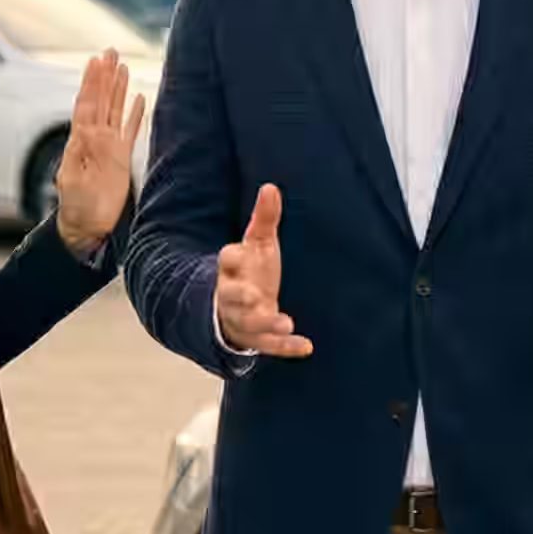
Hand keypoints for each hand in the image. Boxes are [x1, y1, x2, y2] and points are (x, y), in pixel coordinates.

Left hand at [53, 50, 147, 254]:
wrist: (87, 228)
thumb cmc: (78, 209)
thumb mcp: (75, 181)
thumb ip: (83, 156)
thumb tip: (91, 131)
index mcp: (81, 143)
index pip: (87, 105)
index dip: (92, 83)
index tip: (96, 61)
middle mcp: (95, 141)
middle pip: (101, 101)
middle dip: (104, 77)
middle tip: (109, 52)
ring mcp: (109, 148)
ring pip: (114, 111)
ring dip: (117, 88)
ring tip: (121, 66)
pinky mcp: (121, 159)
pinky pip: (129, 130)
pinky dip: (134, 114)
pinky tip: (138, 99)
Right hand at [216, 183, 313, 358]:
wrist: (239, 306)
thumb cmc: (250, 270)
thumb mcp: (258, 243)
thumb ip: (264, 218)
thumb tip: (271, 187)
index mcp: (231, 269)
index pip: (226, 260)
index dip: (232, 258)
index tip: (239, 252)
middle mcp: (232, 295)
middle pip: (230, 296)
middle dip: (239, 296)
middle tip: (251, 296)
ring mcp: (243, 319)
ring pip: (249, 323)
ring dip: (266, 324)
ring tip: (286, 322)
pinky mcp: (257, 338)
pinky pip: (269, 345)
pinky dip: (286, 347)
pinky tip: (306, 346)